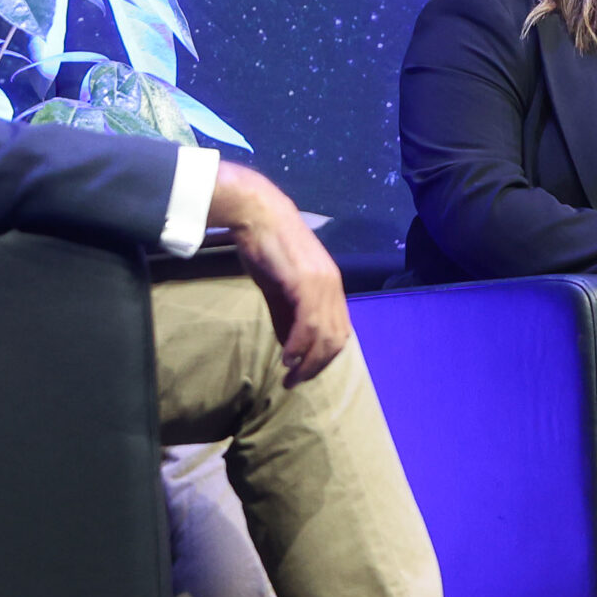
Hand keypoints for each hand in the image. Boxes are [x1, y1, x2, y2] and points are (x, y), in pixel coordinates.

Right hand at [208, 160, 351, 382]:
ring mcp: (322, 283)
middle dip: (318, 366)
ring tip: (290, 377)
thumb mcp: (278, 287)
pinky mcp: (305, 282)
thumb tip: (290, 346)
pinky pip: (308, 323)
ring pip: (325, 335)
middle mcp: (333, 286)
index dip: (324, 357)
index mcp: (331, 286)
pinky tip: (287, 358)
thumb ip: (286, 315)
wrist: (257, 214)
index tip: (304, 373)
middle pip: (337, 339)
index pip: (339, 331)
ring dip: (308, 362)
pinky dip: (299, 346)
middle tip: (296, 382)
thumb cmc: (266, 246)